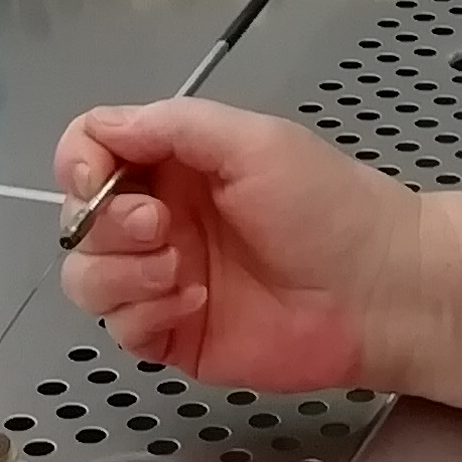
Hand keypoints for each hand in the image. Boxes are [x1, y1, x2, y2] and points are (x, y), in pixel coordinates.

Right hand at [56, 97, 424, 388]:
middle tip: (161, 227)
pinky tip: (193, 303)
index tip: (101, 179)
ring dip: (119, 273)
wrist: (382, 292)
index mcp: (176, 163)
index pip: (90, 151)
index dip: (81, 164)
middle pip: (79, 219)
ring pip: (87, 277)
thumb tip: (101, 129)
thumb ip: (171, 126)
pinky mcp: (173, 335)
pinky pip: (119, 328)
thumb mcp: (254, 141)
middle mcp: (162, 218)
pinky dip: (143, 313)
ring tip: (180, 270)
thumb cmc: (330, 207)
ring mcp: (163, 278)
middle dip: (106, 224)